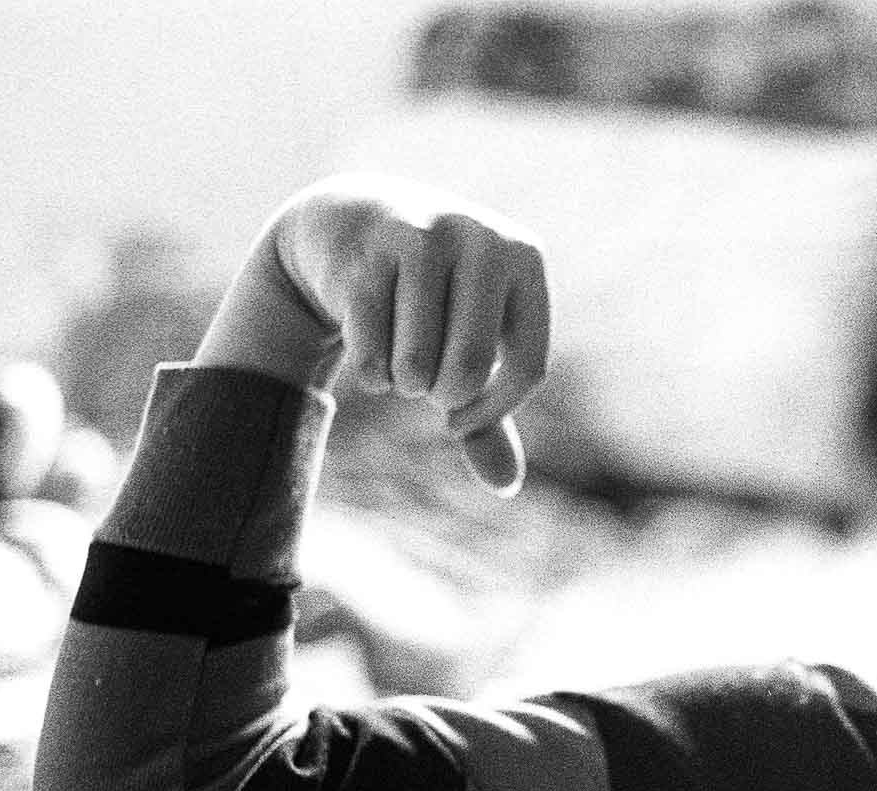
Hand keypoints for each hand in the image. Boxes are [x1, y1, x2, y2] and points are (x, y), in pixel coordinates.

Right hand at [196, 174, 549, 493]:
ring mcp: (419, 239)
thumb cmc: (429, 297)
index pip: (528, 369)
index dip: (492, 411)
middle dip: (442, 396)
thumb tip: (506, 486)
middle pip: (470, 369)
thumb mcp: (467, 343)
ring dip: (402, 383)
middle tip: (426, 386)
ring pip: (416, 364)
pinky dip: (369, 373)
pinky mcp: (364, 255)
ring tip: (400, 360)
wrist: (348, 218)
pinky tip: (369, 352)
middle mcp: (479, 238)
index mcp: (523, 257)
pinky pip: (370, 353)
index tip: (456, 418)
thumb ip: (488, 413)